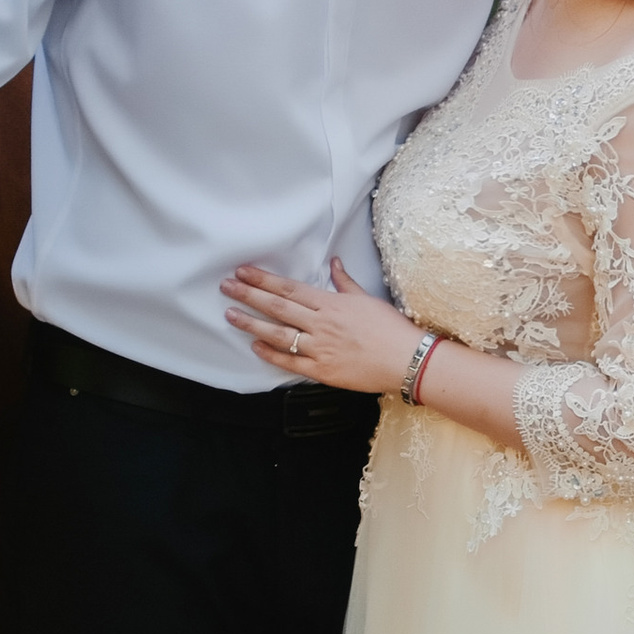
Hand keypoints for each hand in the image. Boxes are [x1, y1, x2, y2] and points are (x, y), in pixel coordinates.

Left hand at [225, 255, 416, 394]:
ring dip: (252, 324)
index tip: (243, 272)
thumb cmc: (390, 329)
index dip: (263, 280)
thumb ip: (345, 282)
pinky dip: (271, 354)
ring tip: (231, 315)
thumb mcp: (367, 299)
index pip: (289, 289)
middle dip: (249, 296)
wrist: (407, 360)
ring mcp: (320, 348)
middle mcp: (321, 324)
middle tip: (226, 287)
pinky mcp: (322, 370)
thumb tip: (334, 263)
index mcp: (331, 304)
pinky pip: (291, 362)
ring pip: (278, 334)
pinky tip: (255, 346)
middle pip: (277, 308)